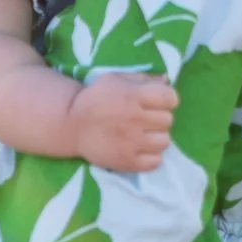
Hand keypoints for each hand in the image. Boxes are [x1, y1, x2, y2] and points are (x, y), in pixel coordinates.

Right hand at [64, 72, 178, 172]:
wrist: (72, 125)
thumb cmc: (96, 98)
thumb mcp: (116, 79)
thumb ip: (143, 79)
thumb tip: (167, 79)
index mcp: (133, 95)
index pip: (170, 97)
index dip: (167, 98)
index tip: (158, 101)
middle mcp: (134, 119)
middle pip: (168, 120)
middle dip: (159, 117)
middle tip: (145, 118)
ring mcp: (131, 143)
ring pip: (165, 141)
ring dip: (157, 137)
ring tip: (143, 134)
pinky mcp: (127, 162)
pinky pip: (156, 162)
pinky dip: (151, 156)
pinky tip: (139, 148)